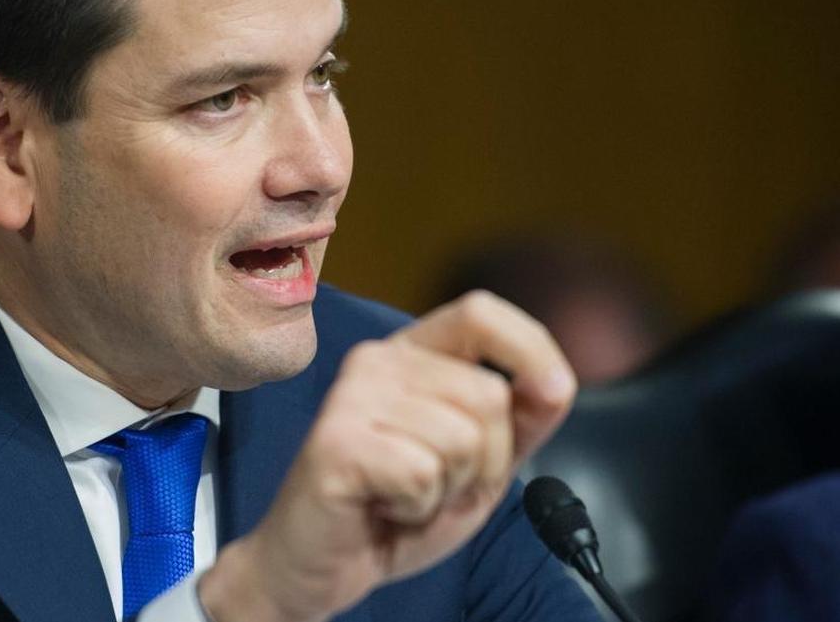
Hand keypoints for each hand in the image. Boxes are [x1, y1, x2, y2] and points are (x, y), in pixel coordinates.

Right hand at [199, 291, 576, 621]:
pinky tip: (384, 506)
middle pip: (489, 394)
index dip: (530, 347)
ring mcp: (352, 397)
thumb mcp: (477, 463)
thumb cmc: (394, 507)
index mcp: (411, 355)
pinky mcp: (337, 441)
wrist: (322, 564)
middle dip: (485, 461)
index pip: (480, 313)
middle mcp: (377, 362)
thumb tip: (555, 384)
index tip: (553, 392)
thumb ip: (519, 420)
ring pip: (463, 439)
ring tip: (405, 495)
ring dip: (448, 489)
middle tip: (435, 482)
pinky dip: (417, 508)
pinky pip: (423, 473)